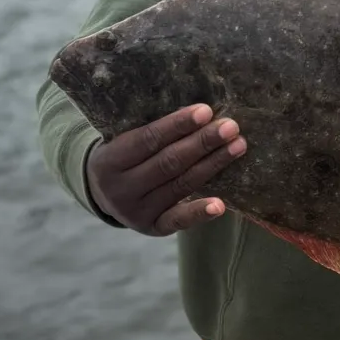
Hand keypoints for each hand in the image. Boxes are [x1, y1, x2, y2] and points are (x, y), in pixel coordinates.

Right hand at [88, 104, 246, 235]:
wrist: (102, 195)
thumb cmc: (120, 158)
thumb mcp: (121, 141)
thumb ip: (149, 131)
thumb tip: (197, 112)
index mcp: (110, 160)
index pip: (148, 139)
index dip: (178, 125)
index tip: (205, 111)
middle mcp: (123, 189)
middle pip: (169, 163)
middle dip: (202, 143)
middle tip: (230, 127)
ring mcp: (138, 212)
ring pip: (180, 186)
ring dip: (212, 165)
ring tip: (237, 147)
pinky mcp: (153, 228)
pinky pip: (179, 220)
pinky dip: (199, 212)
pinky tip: (220, 205)